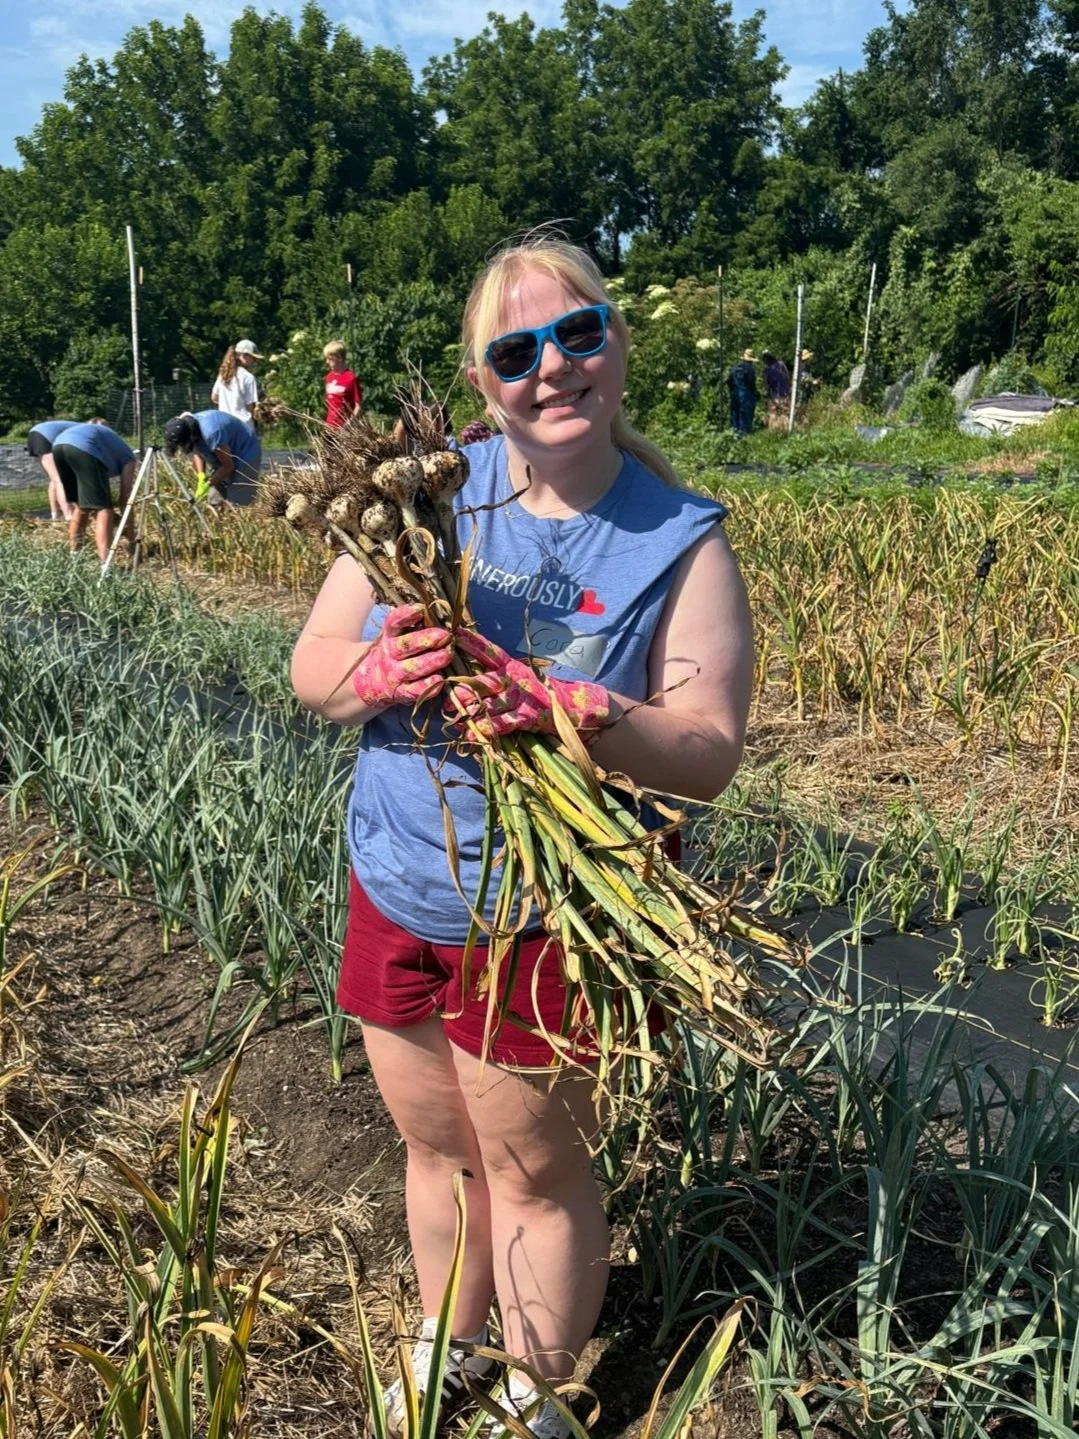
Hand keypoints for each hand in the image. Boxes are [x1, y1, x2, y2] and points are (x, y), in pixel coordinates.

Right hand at [352, 603, 452, 708]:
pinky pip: (414, 690)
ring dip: (431, 661)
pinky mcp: (403, 692)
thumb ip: (417, 625)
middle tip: (445, 635)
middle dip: (425, 639)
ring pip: (412, 668)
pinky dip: (427, 686)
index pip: (393, 622)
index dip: (405, 615)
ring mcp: (396, 674)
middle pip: (404, 646)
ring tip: (447, 655)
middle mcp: (391, 653)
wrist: (375, 679)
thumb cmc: (399, 650)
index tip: (420, 609)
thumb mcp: (400, 635)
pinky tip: (439, 680)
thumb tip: (443, 614)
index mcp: (390, 635)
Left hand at [446, 631, 608, 739]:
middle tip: (445, 694)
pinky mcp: (527, 717)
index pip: (490, 652)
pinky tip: (471, 733)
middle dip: (464, 689)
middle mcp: (514, 680)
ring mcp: (521, 699)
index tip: (455, 633)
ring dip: (471, 711)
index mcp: (511, 667)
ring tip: (455, 717)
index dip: (473, 642)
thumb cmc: (535, 691)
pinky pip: (503, 724)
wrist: (567, 707)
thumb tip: (463, 671)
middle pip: (485, 682)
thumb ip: (493, 673)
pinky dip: (486, 729)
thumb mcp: (515, 675)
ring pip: (491, 704)